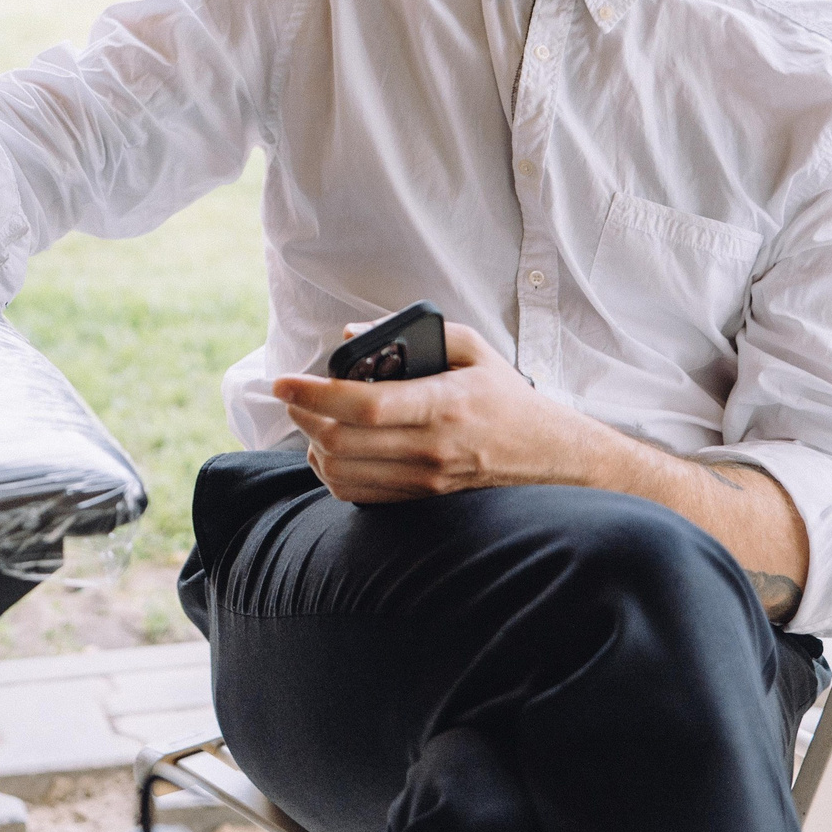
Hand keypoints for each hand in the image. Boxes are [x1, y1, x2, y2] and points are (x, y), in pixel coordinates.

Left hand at [274, 323, 581, 503]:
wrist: (546, 455)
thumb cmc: (505, 396)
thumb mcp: (472, 348)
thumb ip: (415, 333)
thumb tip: (354, 335)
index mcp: (444, 405)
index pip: (366, 405)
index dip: (316, 394)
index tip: (284, 381)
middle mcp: (431, 448)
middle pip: (343, 442)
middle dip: (302, 417)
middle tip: (289, 396)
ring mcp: (424, 480)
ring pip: (343, 473)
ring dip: (311, 445)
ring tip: (307, 419)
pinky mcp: (419, 499)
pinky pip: (357, 495)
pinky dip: (330, 472)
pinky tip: (328, 449)